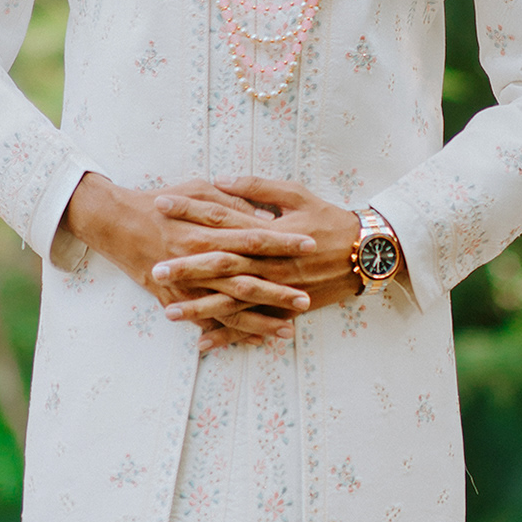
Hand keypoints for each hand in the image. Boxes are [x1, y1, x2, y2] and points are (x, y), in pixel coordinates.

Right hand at [62, 173, 317, 349]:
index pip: (254, 237)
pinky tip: (254, 340)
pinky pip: (206, 321)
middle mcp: (199, 260)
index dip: (283, 241)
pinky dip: (229, 333)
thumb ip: (231, 203)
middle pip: (245, 279)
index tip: (310, 244)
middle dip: (277, 292)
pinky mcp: (175, 300)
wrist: (115, 223)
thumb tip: (263, 217)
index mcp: (207, 230)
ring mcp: (186, 284)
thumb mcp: (197, 190)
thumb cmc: (159, 202)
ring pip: (229, 307)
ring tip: (288, 330)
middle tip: (306, 300)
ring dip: (259, 320)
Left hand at [162, 176, 373, 329]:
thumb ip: (256, 188)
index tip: (161, 203)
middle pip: (222, 265)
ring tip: (169, 311)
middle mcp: (270, 262)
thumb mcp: (296, 194)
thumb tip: (221, 179)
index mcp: (269, 231)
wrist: (365, 254)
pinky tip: (202, 341)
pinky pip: (252, 324)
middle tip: (155, 267)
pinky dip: (228, 335)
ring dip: (200, 307)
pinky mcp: (284, 308)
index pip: (221, 218)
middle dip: (187, 267)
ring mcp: (277, 288)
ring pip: (232, 301)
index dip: (190, 209)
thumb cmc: (328, 219)